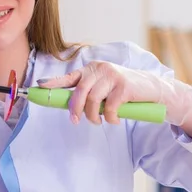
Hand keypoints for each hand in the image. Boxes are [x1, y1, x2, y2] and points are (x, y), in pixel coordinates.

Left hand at [37, 61, 191, 126]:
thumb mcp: (104, 87)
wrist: (152, 89)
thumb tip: (70, 108)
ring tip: (99, 121)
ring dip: (93, 117)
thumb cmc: (123, 90)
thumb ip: (88, 93)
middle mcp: (100, 69)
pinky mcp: (124, 87)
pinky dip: (110, 119)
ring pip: (93, 102)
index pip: (69, 77)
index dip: (53, 83)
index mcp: (91, 69)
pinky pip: (109, 108)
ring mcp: (112, 76)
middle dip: (75, 110)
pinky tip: (115, 120)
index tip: (39, 88)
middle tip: (76, 121)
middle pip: (79, 92)